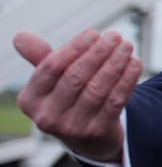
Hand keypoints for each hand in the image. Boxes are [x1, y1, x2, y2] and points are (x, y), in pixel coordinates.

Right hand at [14, 29, 141, 162]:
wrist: (87, 137)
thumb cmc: (67, 98)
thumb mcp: (50, 81)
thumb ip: (40, 58)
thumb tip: (20, 36)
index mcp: (31, 99)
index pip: (51, 68)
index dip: (75, 47)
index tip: (93, 33)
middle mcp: (48, 116)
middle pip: (75, 77)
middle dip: (98, 53)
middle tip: (114, 35)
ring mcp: (73, 127)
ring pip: (97, 88)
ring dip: (115, 63)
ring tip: (126, 45)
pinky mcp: (98, 131)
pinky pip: (115, 100)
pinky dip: (126, 79)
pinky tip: (133, 63)